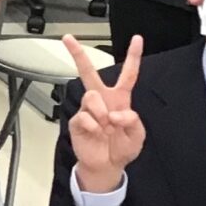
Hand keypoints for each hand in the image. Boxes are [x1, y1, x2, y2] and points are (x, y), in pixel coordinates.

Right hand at [62, 35, 144, 191]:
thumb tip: (116, 113)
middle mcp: (103, 100)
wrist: (106, 166)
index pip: (128, 74)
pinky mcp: (78, 121)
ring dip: (101, 112)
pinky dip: (93, 126)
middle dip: (78, 54)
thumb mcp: (138, 135)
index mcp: (120, 99)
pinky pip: (84, 116)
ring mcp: (89, 110)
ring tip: (105, 126)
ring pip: (91, 96)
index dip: (133, 56)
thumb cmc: (122, 148)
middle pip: (89, 72)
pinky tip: (96, 133)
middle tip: (68, 39)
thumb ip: (133, 121)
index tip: (137, 39)